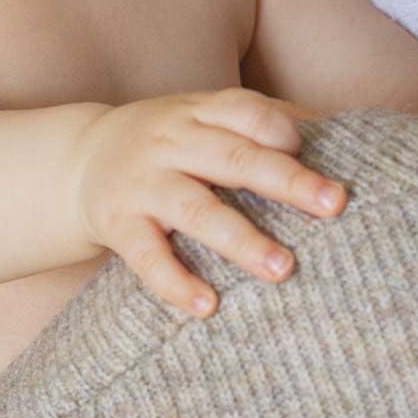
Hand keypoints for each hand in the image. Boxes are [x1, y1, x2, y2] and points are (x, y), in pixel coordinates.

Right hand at [72, 88, 345, 318]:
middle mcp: (170, 143)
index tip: (316, 154)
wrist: (77, 159)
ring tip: (284, 269)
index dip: (281, 131)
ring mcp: (142, 184)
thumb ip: (260, 123)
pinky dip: (176, 282)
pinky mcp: (118, 225)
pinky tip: (209, 306)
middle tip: (334, 205)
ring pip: (195, 210)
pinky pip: (147, 257)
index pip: (244, 112)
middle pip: (232, 159)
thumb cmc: (168, 144)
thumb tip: (339, 130)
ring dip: (241, 240)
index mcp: (198, 113)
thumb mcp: (202, 118)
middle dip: (286, 182)